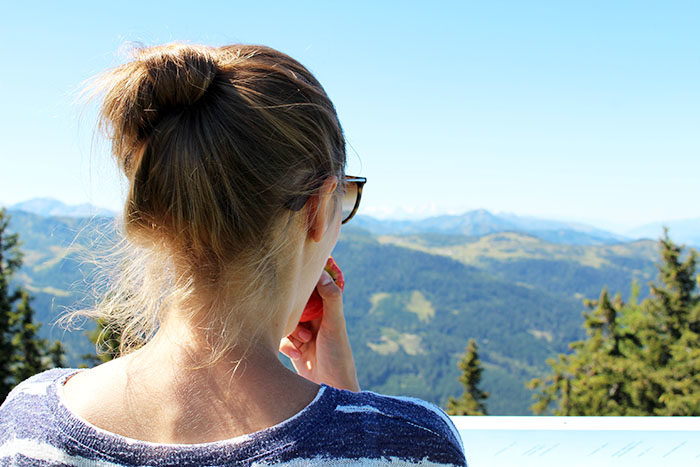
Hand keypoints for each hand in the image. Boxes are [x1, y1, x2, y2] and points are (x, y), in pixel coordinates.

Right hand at [279, 270, 359, 391]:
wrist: (330, 389)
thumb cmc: (338, 355)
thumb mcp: (335, 325)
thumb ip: (331, 299)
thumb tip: (322, 274)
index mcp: (327, 309)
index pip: (313, 288)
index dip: (304, 281)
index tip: (292, 274)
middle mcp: (315, 319)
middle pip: (295, 304)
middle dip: (292, 312)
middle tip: (298, 322)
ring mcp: (304, 333)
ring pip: (285, 321)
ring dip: (291, 331)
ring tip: (304, 342)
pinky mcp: (295, 347)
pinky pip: (282, 338)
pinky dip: (288, 345)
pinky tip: (297, 355)